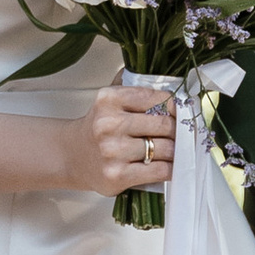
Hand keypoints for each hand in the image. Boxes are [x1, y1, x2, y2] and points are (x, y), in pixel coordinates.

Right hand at [65, 82, 176, 199]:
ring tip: (175, 150)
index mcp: (108, 99)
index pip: (156, 98)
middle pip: (164, 124)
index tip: (181, 112)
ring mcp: (112, 151)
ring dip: (176, 151)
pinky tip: (169, 165)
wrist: (72, 156)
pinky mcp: (117, 175)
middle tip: (182, 133)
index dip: (174, 106)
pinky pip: (159, 170)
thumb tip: (168, 79)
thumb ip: (132, 85)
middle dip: (177, 130)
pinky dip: (170, 169)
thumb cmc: (98, 128)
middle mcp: (108, 124)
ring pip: (165, 148)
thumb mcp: (108, 100)